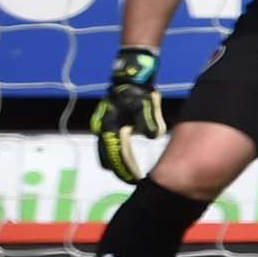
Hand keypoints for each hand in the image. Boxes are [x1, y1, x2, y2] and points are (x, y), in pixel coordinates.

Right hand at [90, 47, 165, 182]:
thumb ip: (149, 120)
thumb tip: (154, 136)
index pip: (115, 154)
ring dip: (117, 161)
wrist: (129, 75)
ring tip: (129, 173)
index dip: (124, 170)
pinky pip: (110, 143)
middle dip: (118, 169)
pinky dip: (117, 152)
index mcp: (109, 125)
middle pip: (107, 156)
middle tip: (131, 180)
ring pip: (107, 150)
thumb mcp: (144, 103)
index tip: (133, 181)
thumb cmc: (136, 90)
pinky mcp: (109, 123)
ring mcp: (104, 125)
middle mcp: (103, 128)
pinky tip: (127, 158)